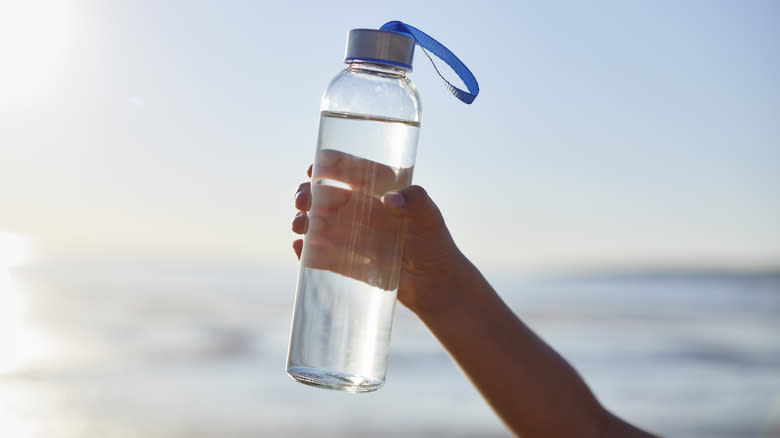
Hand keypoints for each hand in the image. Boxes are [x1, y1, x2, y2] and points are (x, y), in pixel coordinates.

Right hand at [292, 150, 466, 315]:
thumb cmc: (434, 243)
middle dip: (308, 194)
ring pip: (318, 223)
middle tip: (302, 200)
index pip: (350, 172)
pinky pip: (321, 254)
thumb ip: (416, 202)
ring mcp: (349, 236)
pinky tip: (299, 248)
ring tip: (300, 225)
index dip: (330, 166)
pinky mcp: (345, 261)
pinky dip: (307, 251)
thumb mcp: (429, 218)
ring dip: (304, 221)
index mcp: (376, 191)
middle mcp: (359, 210)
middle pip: (325, 195)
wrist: (433, 283)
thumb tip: (390, 199)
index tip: (315, 166)